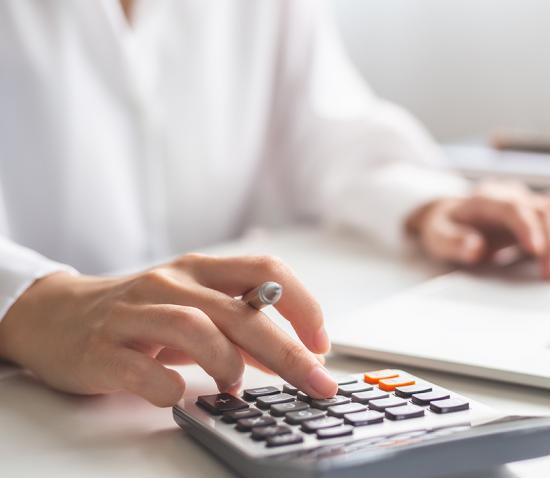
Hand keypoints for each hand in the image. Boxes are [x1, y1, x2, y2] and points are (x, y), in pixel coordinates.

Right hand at [0, 254, 338, 406]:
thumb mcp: (195, 311)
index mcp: (201, 270)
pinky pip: (144, 370)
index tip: (321, 343)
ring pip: (196, 329)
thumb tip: (295, 358)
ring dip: (228, 364)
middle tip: (316, 382)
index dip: (303, 305)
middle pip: (242, 313)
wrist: (55, 316)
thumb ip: (241, 331)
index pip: (266, 270)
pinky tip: (178, 396)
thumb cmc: (139, 315)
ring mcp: (135, 313)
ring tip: (235, 388)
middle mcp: (171, 283)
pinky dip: (171, 389)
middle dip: (288, 352)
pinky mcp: (103, 348)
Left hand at [407, 181, 549, 279]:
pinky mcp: (539, 212)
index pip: (513, 207)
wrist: (450, 214)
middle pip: (541, 209)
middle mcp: (512, 195)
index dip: (527, 227)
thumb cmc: (444, 227)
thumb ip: (453, 242)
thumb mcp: (436, 236)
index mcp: (486, 199)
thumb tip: (475, 247)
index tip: (537, 251)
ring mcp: (528, 201)